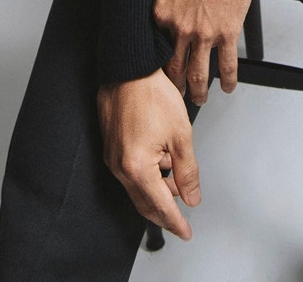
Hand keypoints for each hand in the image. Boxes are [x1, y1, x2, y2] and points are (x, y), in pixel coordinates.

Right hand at [98, 69, 200, 239]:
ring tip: (177, 182)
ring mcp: (112, 158)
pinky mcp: (111, 147)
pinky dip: (148, 176)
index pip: (160, 206)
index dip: (175, 222)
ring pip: (138, 188)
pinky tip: (162, 164)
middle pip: (145, 202)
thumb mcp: (180, 134)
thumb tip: (191, 197)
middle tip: (182, 219)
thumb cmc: (151, 94)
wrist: (129, 69)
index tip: (185, 232)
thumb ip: (187, 171)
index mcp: (137, 167)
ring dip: (158, 191)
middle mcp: (120, 167)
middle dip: (165, 211)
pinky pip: (130, 173)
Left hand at [153, 0, 254, 104]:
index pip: (156, 47)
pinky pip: (227, 65)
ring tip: (199, 98)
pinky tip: (227, 87)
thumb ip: (166, 5)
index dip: (158, 64)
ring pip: (198, 73)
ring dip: (198, 91)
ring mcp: (204, 33)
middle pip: (174, 67)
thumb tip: (166, 19)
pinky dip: (227, 80)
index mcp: (162, 14)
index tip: (159, 73)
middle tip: (177, 94)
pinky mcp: (227, 33)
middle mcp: (180, 28)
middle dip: (175, 86)